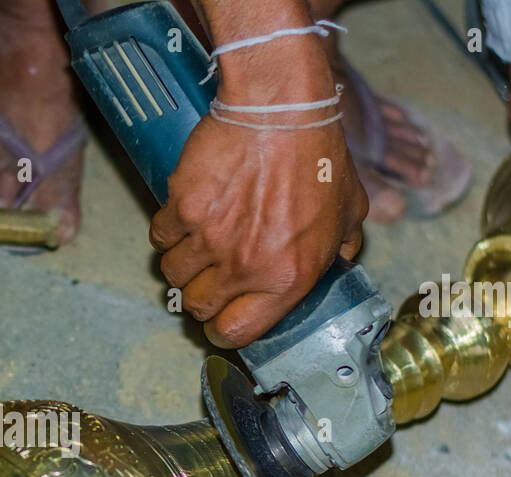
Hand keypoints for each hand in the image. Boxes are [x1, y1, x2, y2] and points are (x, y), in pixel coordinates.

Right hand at [150, 113, 366, 346]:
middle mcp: (245, 267)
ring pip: (173, 274)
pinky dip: (168, 229)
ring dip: (182, 263)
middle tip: (208, 277)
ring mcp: (209, 240)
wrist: (281, 109)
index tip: (222, 318)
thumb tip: (346, 257)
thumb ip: (346, 243)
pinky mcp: (182, 209)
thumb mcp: (350, 208)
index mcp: (288, 278)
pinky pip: (160, 236)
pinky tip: (184, 215)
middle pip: (198, 308)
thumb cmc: (318, 156)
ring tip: (197, 242)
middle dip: (201, 297)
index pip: (237, 333)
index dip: (224, 330)